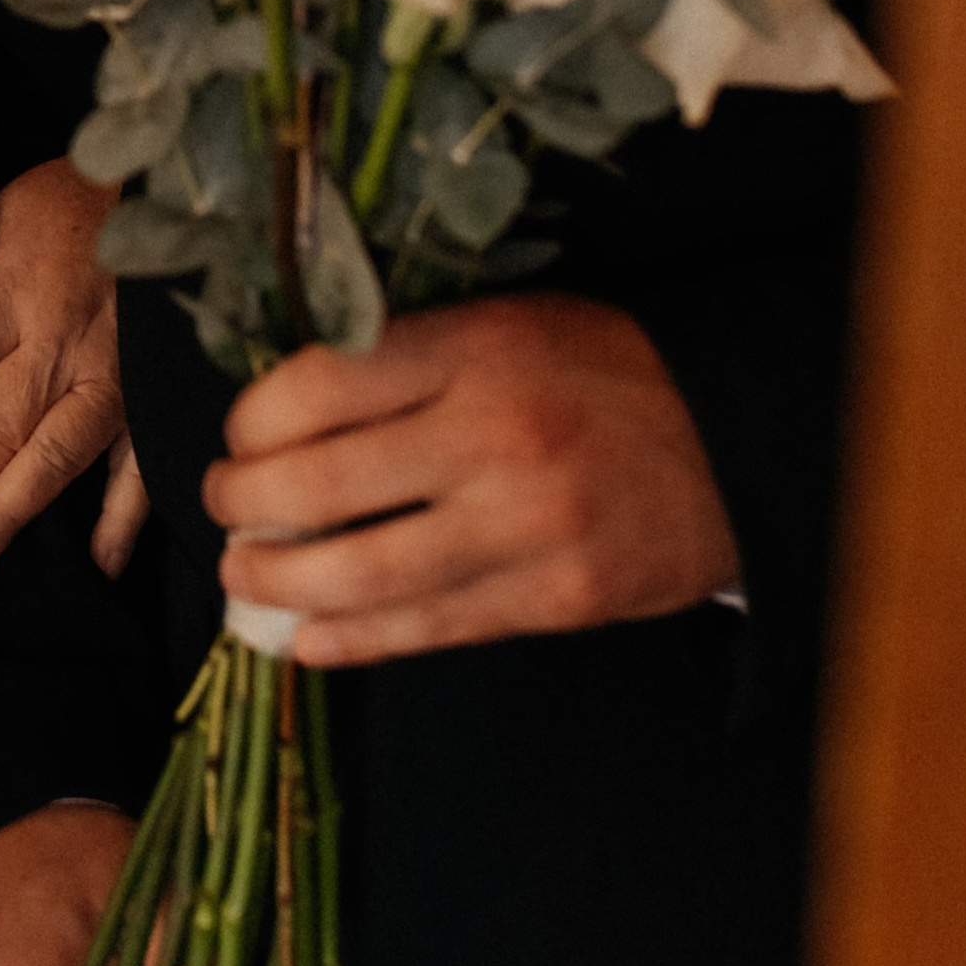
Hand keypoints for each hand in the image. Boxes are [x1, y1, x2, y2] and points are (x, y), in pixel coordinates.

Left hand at [0, 159, 137, 570]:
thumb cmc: (72, 200)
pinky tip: (104, 561)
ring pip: (59, 452)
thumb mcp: (0, 215)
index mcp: (11, 293)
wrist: (176, 184)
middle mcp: (59, 341)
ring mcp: (116, 372)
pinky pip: (142, 459)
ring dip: (14, 507)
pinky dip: (126, 514)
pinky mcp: (157, 389)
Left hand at [208, 294, 739, 666]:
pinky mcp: (557, 599)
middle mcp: (494, 435)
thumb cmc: (603, 371)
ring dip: (275, 581)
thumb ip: (407, 358)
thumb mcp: (509, 324)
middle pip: (316, 484)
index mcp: (476, 350)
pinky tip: (305, 638)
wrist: (742, 440)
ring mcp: (526, 527)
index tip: (239, 434)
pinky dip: (348, 640)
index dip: (250, 420)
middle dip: (240, 504)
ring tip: (245, 575)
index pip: (317, 386)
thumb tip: (281, 407)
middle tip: (223, 506)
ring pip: (358, 574)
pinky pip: (425, 629)